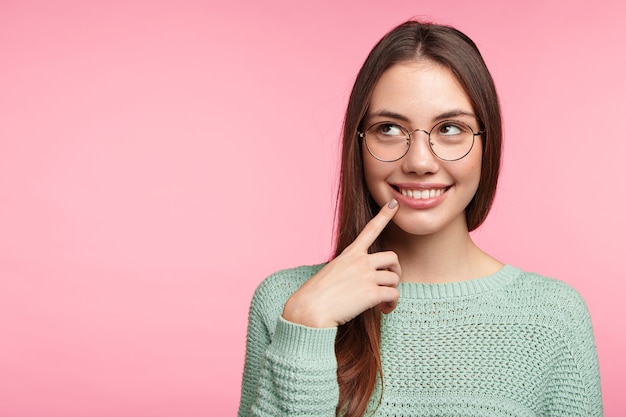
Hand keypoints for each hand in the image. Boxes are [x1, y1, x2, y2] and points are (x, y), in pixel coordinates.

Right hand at [282, 199, 400, 327]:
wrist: (310, 310)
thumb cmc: (316, 295)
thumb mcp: (331, 274)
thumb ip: (350, 272)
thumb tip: (364, 282)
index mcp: (349, 254)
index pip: (370, 230)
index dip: (384, 216)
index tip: (393, 204)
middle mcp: (360, 261)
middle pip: (392, 257)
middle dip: (395, 270)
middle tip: (389, 283)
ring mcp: (366, 276)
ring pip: (395, 278)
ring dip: (392, 290)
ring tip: (383, 303)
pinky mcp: (372, 293)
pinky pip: (394, 295)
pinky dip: (392, 304)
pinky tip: (384, 310)